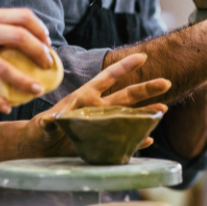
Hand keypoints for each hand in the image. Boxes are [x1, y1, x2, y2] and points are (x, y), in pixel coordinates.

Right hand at [0, 7, 52, 113]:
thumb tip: (27, 37)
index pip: (23, 16)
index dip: (41, 29)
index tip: (47, 42)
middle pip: (20, 37)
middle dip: (40, 52)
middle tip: (48, 65)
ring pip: (5, 68)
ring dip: (25, 81)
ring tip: (38, 90)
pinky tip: (7, 107)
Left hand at [19, 54, 170, 158]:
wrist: (39, 148)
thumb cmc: (39, 130)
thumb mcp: (41, 125)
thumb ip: (48, 123)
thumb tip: (48, 121)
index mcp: (86, 97)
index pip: (107, 78)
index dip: (124, 67)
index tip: (143, 57)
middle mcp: (99, 109)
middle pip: (127, 96)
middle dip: (147, 88)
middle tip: (166, 82)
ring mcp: (103, 126)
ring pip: (130, 117)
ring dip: (146, 113)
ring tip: (164, 110)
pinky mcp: (103, 144)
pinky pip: (125, 141)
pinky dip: (136, 141)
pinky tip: (148, 139)